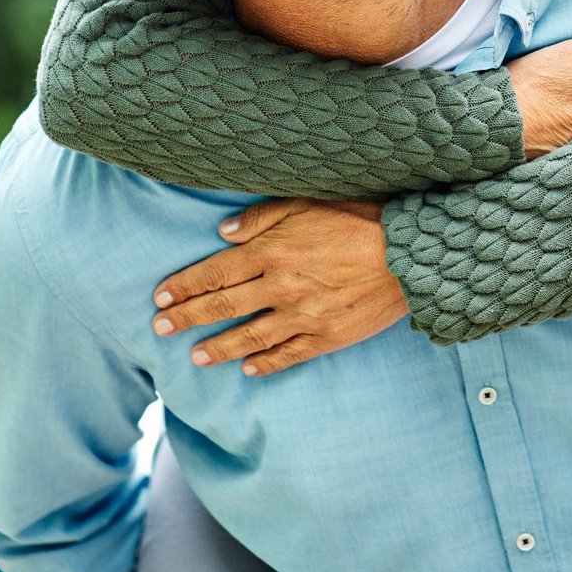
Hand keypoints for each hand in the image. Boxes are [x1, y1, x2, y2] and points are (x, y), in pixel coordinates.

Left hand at [151, 199, 406, 375]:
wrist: (411, 253)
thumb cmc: (362, 218)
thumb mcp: (308, 202)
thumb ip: (263, 217)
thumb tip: (224, 232)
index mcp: (272, 251)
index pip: (215, 272)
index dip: (184, 285)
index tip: (160, 297)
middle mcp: (281, 286)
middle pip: (223, 306)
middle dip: (187, 317)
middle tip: (160, 329)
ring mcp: (303, 315)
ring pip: (249, 337)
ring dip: (218, 347)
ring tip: (195, 356)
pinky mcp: (326, 336)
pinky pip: (288, 355)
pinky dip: (265, 364)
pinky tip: (248, 370)